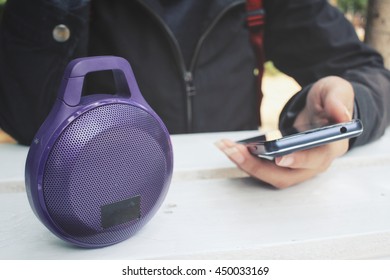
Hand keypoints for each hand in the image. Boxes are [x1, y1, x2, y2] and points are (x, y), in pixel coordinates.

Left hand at [216, 76, 354, 187]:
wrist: (321, 109)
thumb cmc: (329, 101)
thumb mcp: (336, 90)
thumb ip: (337, 100)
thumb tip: (341, 115)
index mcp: (332, 146)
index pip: (316, 158)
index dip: (299, 160)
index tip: (280, 157)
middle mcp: (314, 163)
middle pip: (286, 176)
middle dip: (257, 166)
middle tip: (234, 150)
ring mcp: (298, 167)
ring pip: (271, 176)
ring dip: (246, 165)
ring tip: (226, 147)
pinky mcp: (283, 165)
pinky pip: (264, 169)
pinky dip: (245, 161)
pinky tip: (230, 147)